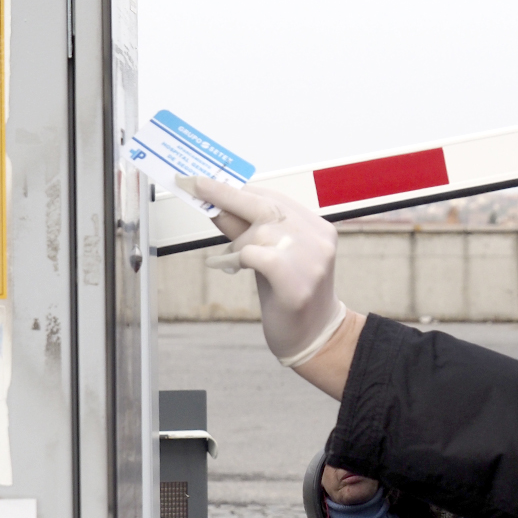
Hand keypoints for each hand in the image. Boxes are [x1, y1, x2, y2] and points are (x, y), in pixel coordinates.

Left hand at [176, 176, 345, 367]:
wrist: (313, 335)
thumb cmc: (289, 294)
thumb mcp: (268, 255)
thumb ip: (246, 230)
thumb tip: (214, 203)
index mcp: (318, 228)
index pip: (275, 198)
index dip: (240, 190)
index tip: (210, 182)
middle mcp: (319, 240)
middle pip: (266, 207)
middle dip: (227, 195)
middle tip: (198, 186)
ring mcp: (311, 260)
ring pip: (259, 232)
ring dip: (237, 244)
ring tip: (230, 260)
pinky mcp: (297, 281)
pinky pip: (255, 255)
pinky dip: (238, 258)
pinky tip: (234, 268)